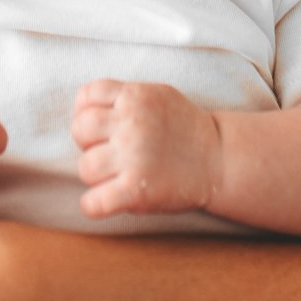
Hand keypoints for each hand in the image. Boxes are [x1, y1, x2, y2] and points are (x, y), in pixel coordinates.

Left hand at [71, 78, 220, 217]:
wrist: (220, 159)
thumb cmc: (184, 128)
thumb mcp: (157, 95)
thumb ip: (124, 97)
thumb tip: (84, 107)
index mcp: (134, 97)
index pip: (85, 96)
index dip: (85, 112)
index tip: (99, 127)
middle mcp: (131, 123)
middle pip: (80, 129)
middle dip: (88, 143)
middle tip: (107, 152)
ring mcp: (133, 157)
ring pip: (85, 167)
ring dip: (95, 175)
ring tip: (113, 176)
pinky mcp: (137, 190)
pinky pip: (94, 202)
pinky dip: (93, 205)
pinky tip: (103, 202)